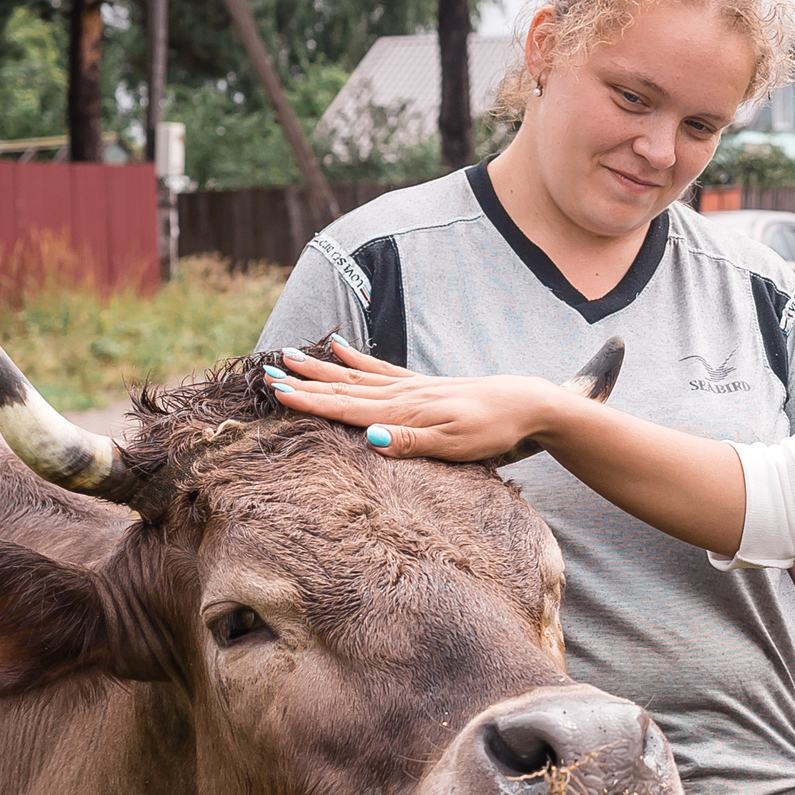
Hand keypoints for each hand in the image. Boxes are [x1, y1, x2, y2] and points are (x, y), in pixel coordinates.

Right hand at [266, 340, 556, 462]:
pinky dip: (358, 359)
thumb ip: (412, 442)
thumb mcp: (455, 445)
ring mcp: (412, 387)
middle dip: (305, 382)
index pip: (347, 406)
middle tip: (268, 372)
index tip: (277, 392)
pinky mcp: (424, 385)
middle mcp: (402, 395)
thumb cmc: (493, 430)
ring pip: (356, 376)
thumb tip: (372, 439)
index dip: (311, 401)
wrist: (527, 404)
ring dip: (323, 368)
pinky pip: (382, 369)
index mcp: (404, 411)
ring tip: (291, 355)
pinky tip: (341, 348)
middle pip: (344, 387)